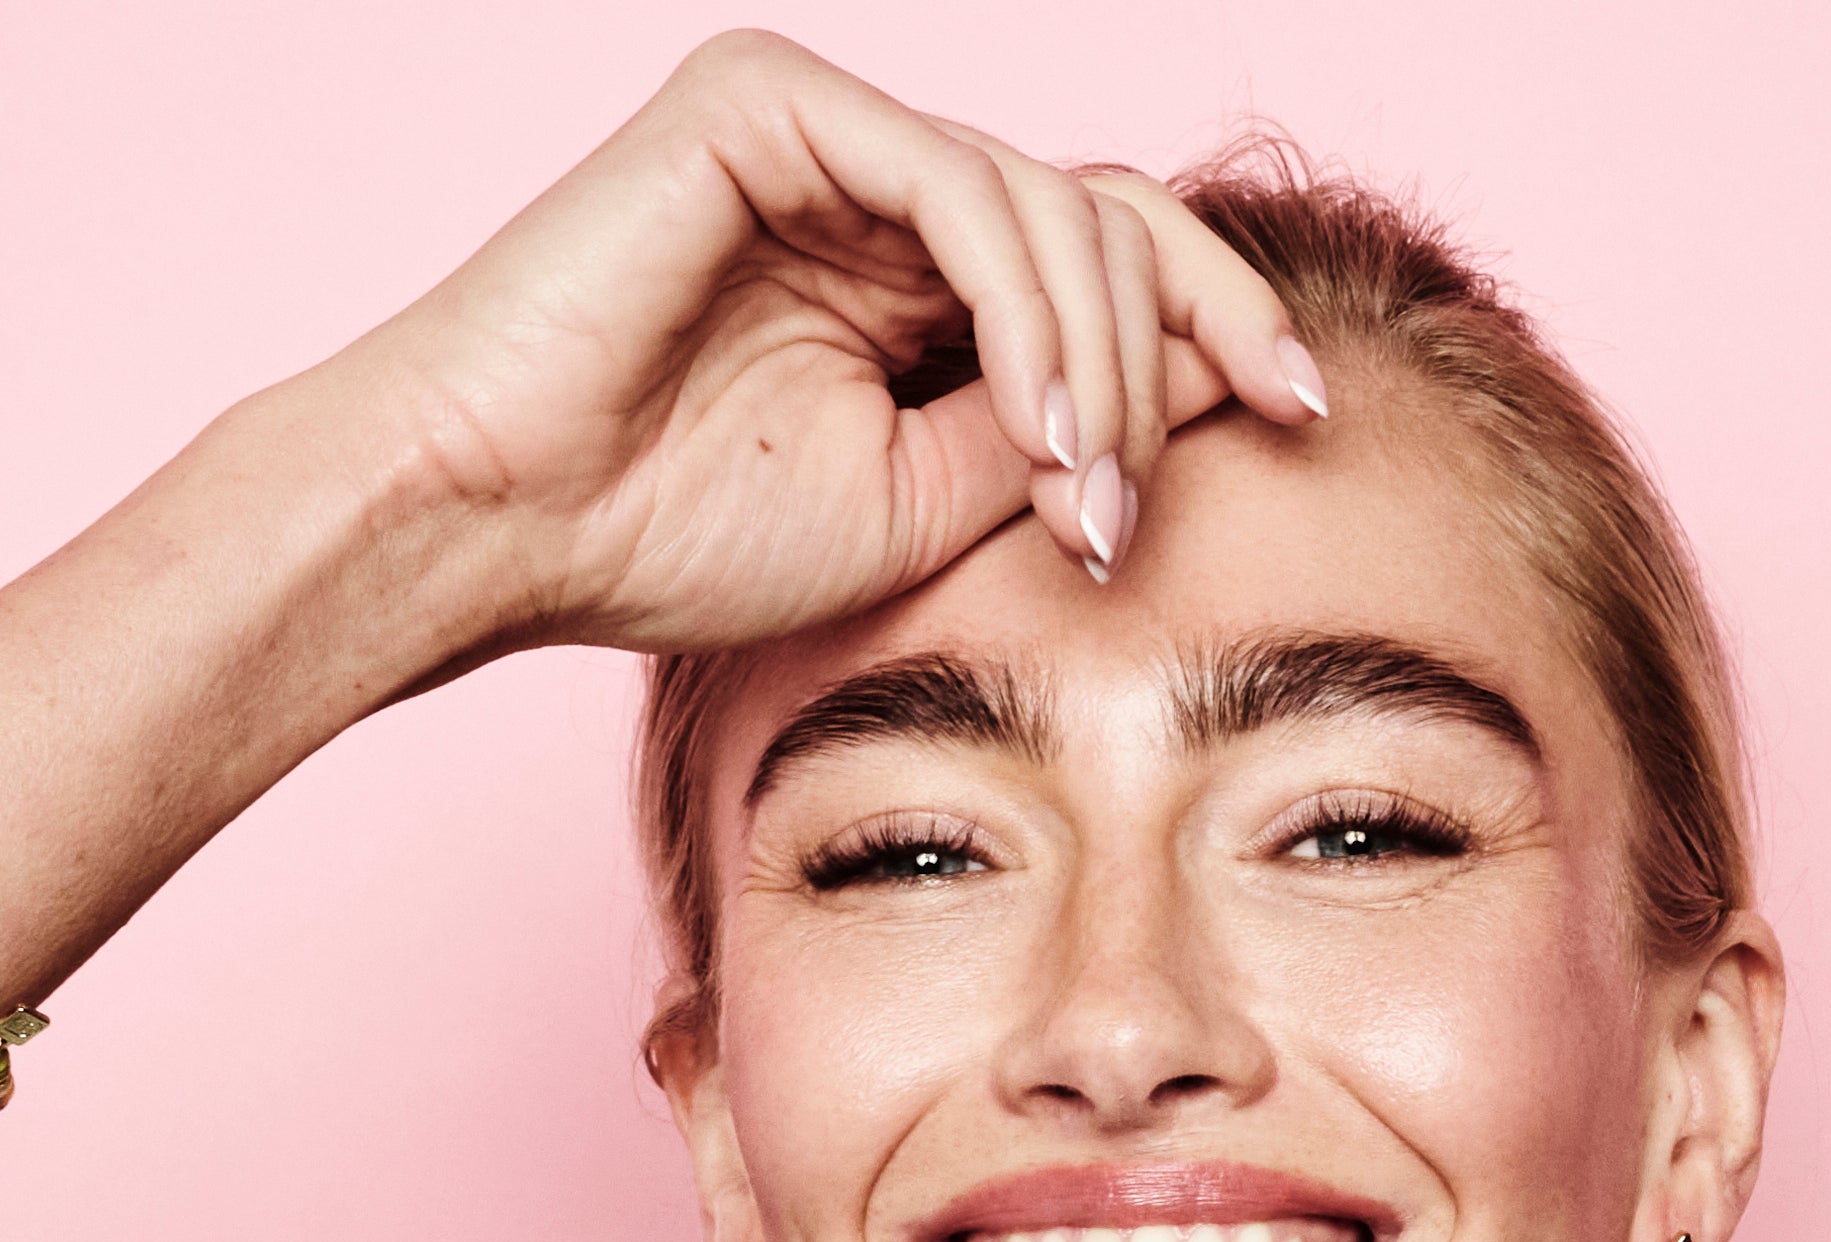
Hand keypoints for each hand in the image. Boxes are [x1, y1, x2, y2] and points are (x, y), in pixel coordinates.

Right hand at [343, 30, 1324, 654]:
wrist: (511, 531)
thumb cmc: (686, 538)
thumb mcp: (927, 505)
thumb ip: (1053, 429)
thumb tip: (1203, 382)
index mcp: (915, 282)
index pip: (1108, 264)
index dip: (1221, 324)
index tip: (1308, 416)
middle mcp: (882, 193)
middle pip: (1109, 216)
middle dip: (1180, 352)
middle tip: (1159, 498)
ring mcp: (828, 135)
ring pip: (1053, 205)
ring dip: (1102, 363)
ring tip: (1089, 499)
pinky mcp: (769, 102)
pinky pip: (962, 184)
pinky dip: (1028, 310)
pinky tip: (1045, 426)